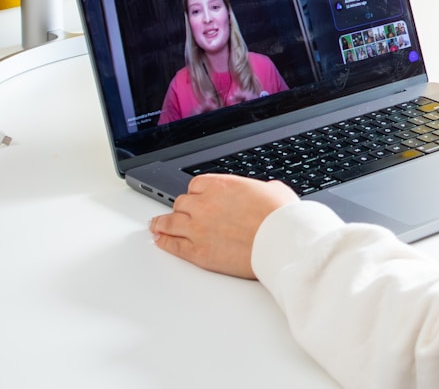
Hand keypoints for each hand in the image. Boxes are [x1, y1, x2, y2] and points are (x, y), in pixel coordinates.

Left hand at [149, 174, 299, 278]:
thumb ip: (259, 190)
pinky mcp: (198, 252)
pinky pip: (173, 245)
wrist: (281, 243)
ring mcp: (198, 228)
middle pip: (182, 203)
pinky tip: (160, 240)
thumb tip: (263, 193)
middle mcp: (205, 204)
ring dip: (162, 223)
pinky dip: (164, 241)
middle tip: (181, 213)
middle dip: (183, 209)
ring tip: (156, 225)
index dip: (196, 193)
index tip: (196, 198)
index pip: (196, 185)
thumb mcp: (273, 190)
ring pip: (170, 222)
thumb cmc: (281, 219)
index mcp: (222, 185)